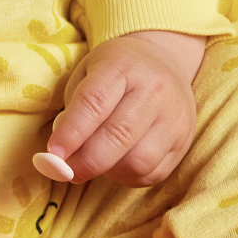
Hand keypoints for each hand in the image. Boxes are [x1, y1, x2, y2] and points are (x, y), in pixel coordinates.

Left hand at [46, 31, 205, 187]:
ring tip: (94, 161)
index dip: (71, 134)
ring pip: (138, 161)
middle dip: (86, 161)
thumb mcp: (88, 73)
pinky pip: (152, 174)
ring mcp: (175, 117)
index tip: (52, 155)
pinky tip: (117, 163)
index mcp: (122, 66)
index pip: (94, 103)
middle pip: (118, 136)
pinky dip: (128, 177)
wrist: (162, 61)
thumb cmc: (115, 70)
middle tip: (65, 170)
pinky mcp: (185, 141)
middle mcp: (154, 90)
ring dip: (108, 171)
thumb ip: (73, 109)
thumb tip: (62, 154)